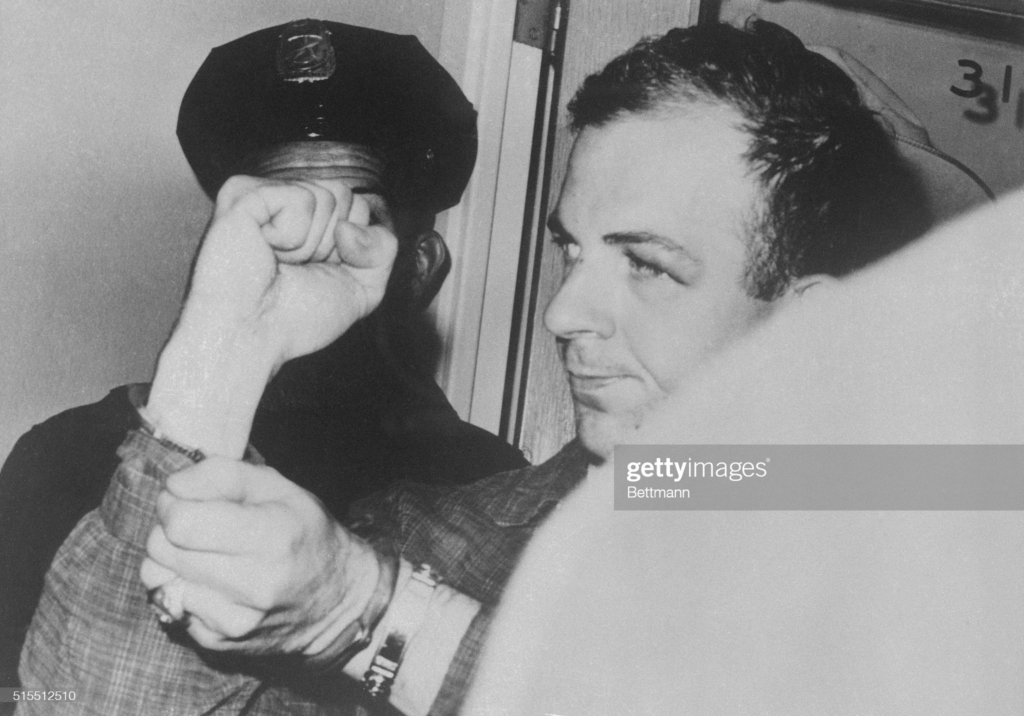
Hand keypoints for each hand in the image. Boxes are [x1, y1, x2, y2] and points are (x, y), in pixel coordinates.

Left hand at [140, 457, 385, 656]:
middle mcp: (254, 584)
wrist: (336, 601)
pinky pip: (169, 603)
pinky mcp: (218, 642)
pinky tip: (212, 581)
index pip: (182, 523)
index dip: (173, 504)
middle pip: (163, 549)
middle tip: (195, 524)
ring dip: (171, 559)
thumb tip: (172, 487)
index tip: (186, 499)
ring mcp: (234, 620)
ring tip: (204, 553)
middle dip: (168, 528)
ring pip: (157, 578)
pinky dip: (183, 586)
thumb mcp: (278, 487)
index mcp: (272, 537)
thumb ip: (222, 474)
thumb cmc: (305, 533)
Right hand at [145, 176, 397, 456]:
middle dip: (333, 243)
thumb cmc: (297, 318)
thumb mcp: (363, 288)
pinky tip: (265, 248)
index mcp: (310, 219)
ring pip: (328, 195)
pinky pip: (301, 198)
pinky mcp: (244, 192)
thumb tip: (351, 224)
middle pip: (347, 196)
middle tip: (295, 268)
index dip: (351, 249)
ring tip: (278, 261)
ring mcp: (264, 193)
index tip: (316, 272)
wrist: (252, 336)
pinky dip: (292, 233)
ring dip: (310, 243)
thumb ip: (383, 248)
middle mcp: (287, 201)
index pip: (360, 207)